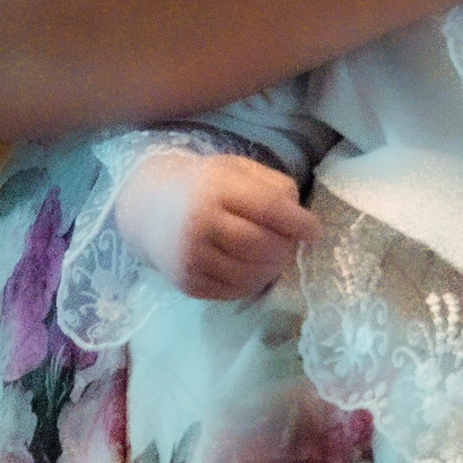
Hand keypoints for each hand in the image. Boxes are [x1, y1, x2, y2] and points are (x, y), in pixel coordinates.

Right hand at [111, 147, 314, 300]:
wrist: (148, 208)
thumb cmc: (204, 185)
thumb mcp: (237, 170)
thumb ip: (274, 188)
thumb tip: (302, 223)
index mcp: (216, 187)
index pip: (268, 208)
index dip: (298, 223)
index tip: (315, 232)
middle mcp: (200, 223)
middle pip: (263, 246)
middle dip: (285, 248)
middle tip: (288, 243)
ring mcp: (191, 257)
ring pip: (253, 274)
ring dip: (272, 268)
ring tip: (270, 254)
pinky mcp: (188, 283)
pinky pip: (236, 292)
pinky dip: (252, 282)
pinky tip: (248, 266)